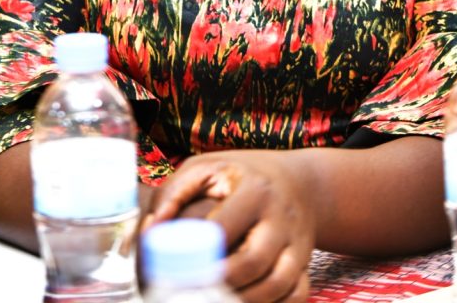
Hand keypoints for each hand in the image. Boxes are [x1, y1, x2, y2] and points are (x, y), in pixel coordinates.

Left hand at [144, 150, 314, 302]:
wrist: (299, 181)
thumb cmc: (241, 175)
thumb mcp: (207, 167)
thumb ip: (174, 192)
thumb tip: (150, 230)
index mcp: (254, 189)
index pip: (225, 230)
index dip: (200, 255)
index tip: (176, 271)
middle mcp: (280, 215)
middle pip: (254, 262)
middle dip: (222, 283)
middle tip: (196, 292)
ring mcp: (298, 241)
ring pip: (278, 284)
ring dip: (247, 301)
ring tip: (219, 301)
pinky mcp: (306, 262)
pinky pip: (298, 295)